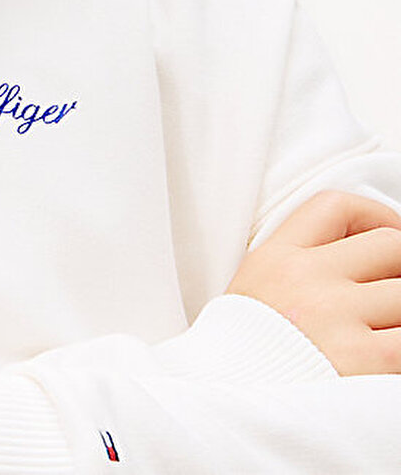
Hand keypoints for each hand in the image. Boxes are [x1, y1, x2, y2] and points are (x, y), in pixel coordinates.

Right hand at [226, 189, 400, 374]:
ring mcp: (335, 317)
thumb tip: (360, 252)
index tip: (390, 233)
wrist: (224, 403)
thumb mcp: (255, 289)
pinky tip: (386, 357)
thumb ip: (297, 263)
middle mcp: (306, 279)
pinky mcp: (365, 362)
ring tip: (385, 329)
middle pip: (388, 245)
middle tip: (393, 292)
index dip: (376, 215)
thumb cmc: (245, 356)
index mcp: (277, 257)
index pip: (335, 206)